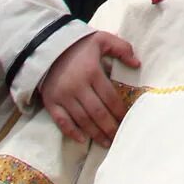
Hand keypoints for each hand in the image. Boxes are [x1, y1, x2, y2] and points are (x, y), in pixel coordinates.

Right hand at [40, 31, 139, 145]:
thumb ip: (121, 48)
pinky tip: (82, 140)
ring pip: (82, 120)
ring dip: (95, 133)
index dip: (120, 111)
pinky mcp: (51, 102)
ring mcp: (63, 96)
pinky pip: (61, 121)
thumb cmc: (78, 44)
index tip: (127, 120)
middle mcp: (77, 87)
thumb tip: (137, 64)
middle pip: (97, 113)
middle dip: (110, 127)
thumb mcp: (102, 39)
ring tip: (107, 143)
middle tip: (119, 137)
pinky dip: (71, 132)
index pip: (110, 97)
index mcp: (91, 72)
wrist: (46, 46)